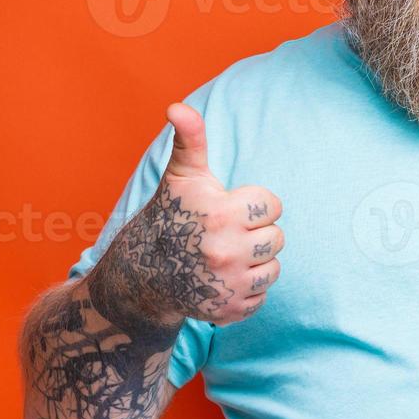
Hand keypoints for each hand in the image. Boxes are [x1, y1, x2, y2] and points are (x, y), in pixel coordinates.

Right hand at [95, 103, 283, 326]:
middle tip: (226, 234)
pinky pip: (263, 296)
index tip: (230, 208)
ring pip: (274, 267)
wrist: (141, 276)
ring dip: (256, 262)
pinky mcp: (229, 311)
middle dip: (256, 233)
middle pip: (277, 237)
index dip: (253, 205)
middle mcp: (224, 251)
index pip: (272, 205)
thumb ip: (190, 139)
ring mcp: (227, 285)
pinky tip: (223, 280)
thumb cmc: (169, 216)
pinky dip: (248, 290)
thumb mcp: (181, 176)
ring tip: (227, 256)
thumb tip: (176, 107)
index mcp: (219, 214)